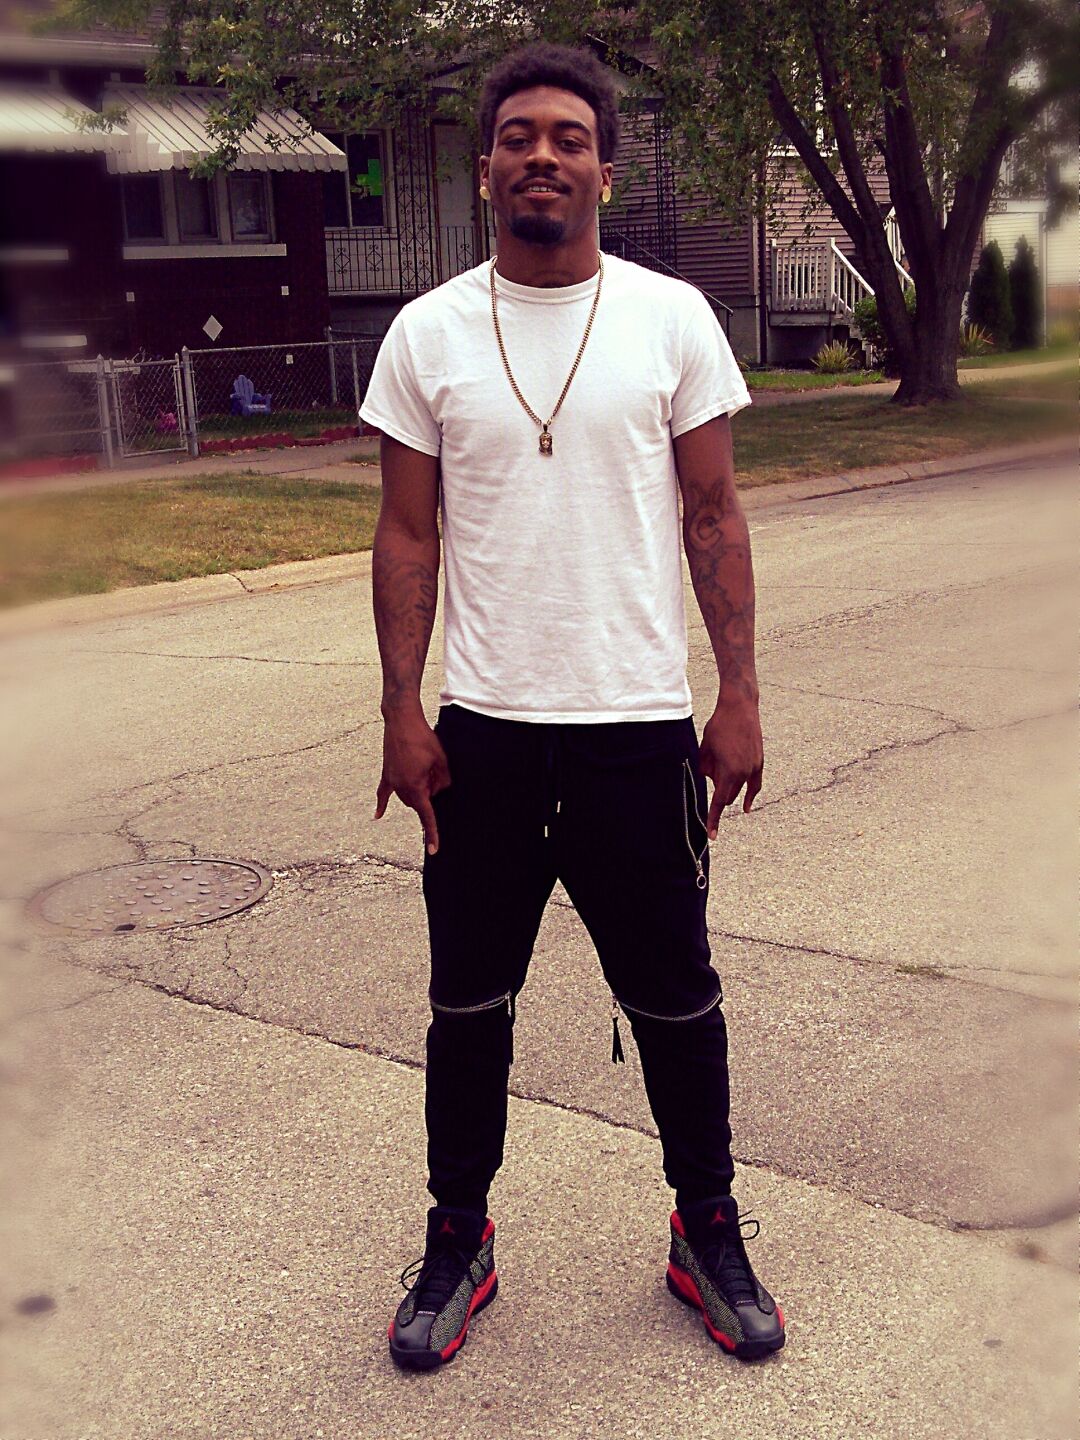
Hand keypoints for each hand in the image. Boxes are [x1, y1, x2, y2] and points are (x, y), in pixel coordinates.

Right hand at [373, 710, 450, 854]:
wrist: (402, 720)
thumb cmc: (424, 739)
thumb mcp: (441, 762)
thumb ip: (442, 782)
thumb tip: (438, 792)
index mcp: (415, 788)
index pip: (426, 816)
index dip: (432, 833)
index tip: (433, 851)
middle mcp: (401, 788)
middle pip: (419, 802)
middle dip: (430, 794)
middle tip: (435, 770)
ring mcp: (392, 781)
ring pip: (407, 796)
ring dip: (417, 790)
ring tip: (424, 765)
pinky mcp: (387, 773)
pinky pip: (384, 792)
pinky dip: (383, 803)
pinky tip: (377, 816)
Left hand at [698, 696, 763, 837]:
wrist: (740, 707)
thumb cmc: (719, 726)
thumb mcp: (704, 749)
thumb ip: (705, 770)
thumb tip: (707, 782)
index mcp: (729, 771)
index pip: (719, 802)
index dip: (713, 819)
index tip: (712, 835)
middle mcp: (744, 773)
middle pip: (727, 796)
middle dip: (717, 793)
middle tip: (710, 770)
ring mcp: (754, 768)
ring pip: (739, 790)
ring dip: (729, 787)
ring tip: (722, 762)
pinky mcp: (759, 762)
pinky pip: (754, 785)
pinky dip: (749, 795)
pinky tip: (747, 807)